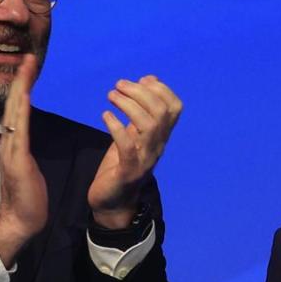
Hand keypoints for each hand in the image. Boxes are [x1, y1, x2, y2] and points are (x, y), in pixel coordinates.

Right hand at [0, 55, 49, 266]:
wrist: (22, 220)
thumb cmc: (27, 197)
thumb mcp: (26, 166)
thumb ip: (22, 149)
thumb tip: (22, 136)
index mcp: (14, 142)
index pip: (18, 109)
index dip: (22, 88)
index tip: (29, 67)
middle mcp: (9, 142)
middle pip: (14, 105)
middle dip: (21, 80)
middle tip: (27, 57)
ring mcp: (11, 150)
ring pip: (15, 113)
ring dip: (20, 89)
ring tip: (25, 68)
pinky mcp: (15, 161)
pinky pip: (18, 131)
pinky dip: (20, 112)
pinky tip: (22, 96)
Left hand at [88, 75, 182, 227]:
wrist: (113, 201)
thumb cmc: (121, 164)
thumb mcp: (132, 133)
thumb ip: (140, 110)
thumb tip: (149, 79)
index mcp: (161, 136)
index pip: (175, 107)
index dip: (161, 89)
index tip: (140, 80)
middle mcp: (158, 146)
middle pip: (161, 112)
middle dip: (139, 92)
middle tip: (118, 86)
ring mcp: (145, 159)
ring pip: (148, 125)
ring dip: (128, 105)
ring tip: (111, 97)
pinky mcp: (128, 170)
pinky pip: (127, 146)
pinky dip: (115, 127)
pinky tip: (105, 116)